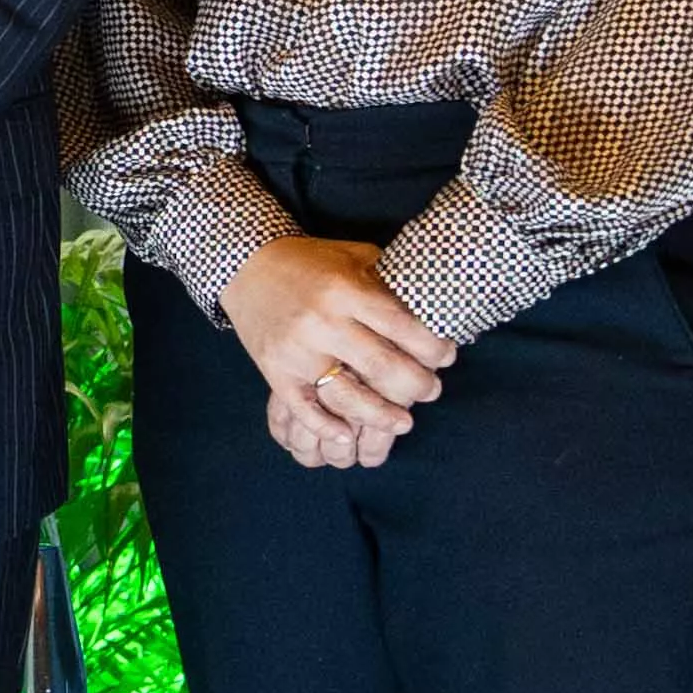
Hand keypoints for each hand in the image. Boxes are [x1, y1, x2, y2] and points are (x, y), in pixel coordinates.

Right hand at [225, 233, 450, 471]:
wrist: (246, 265)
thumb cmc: (310, 261)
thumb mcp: (354, 257)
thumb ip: (389, 280)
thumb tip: (435, 305)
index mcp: (346, 290)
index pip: (402, 326)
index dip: (432, 347)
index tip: (446, 357)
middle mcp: (323, 322)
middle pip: (381, 366)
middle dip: (416, 385)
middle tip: (431, 391)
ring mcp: (297, 351)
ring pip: (347, 396)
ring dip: (381, 415)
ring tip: (404, 423)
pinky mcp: (275, 371)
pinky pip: (303, 408)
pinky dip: (324, 427)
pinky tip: (346, 436)